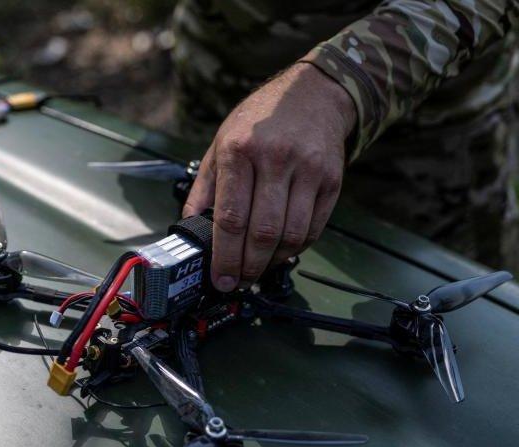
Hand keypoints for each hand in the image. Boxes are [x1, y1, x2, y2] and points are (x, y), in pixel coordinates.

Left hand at [183, 63, 355, 291]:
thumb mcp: (221, 142)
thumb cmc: (260, 119)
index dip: (224, 256)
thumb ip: (204, 187)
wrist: (313, 93)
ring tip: (258, 268)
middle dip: (247, 266)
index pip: (231, 217)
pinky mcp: (331, 180)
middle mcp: (275, 159)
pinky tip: (280, 251)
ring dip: (272, 262)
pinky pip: (313, 228)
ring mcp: (307, 170)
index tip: (220, 278)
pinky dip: (295, 248)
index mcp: (239, 151)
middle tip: (238, 281)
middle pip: (262, 232)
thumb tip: (188, 227)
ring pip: (290, 235)